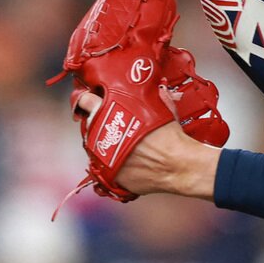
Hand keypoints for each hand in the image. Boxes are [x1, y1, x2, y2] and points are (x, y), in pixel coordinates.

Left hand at [75, 86, 221, 199]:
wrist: (178, 166)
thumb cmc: (171, 137)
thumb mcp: (162, 108)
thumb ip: (155, 97)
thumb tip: (158, 88)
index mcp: (110, 110)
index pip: (85, 100)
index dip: (88, 100)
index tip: (90, 101)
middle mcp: (101, 132)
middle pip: (89, 123)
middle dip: (98, 122)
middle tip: (113, 124)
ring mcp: (101, 155)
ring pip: (93, 146)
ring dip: (103, 143)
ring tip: (122, 144)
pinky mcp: (108, 174)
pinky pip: (103, 167)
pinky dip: (111, 163)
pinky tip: (125, 161)